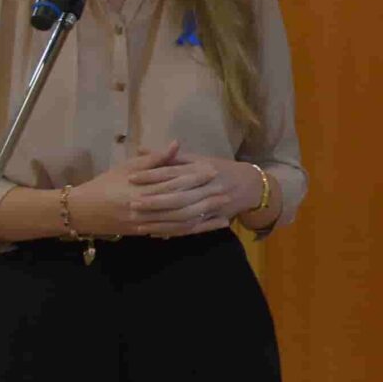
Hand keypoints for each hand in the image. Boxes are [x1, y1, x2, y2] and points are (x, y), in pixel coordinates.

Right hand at [65, 143, 228, 238]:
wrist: (81, 211)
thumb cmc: (104, 184)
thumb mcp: (126, 167)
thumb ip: (154, 158)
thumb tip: (176, 144)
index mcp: (139, 189)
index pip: (173, 183)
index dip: (194, 177)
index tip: (213, 170)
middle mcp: (143, 208)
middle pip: (180, 204)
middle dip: (205, 199)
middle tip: (226, 192)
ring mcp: (144, 223)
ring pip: (178, 222)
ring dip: (202, 217)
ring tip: (223, 211)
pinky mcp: (144, 233)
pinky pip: (171, 232)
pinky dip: (190, 230)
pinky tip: (205, 226)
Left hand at [126, 150, 263, 235]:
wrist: (250, 185)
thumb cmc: (219, 169)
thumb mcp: (198, 159)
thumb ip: (170, 157)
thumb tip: (141, 149)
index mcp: (202, 168)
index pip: (174, 172)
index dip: (152, 176)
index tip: (132, 179)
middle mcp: (208, 186)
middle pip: (178, 196)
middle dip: (154, 201)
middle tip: (132, 204)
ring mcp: (213, 204)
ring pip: (184, 214)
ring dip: (161, 219)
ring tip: (139, 222)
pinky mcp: (215, 218)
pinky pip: (192, 227)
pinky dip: (174, 231)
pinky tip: (156, 233)